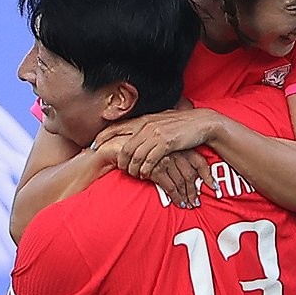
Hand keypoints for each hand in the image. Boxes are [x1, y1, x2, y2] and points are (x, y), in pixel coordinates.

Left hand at [97, 109, 221, 179]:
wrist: (202, 123)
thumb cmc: (181, 125)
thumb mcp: (160, 122)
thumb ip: (146, 128)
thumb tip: (133, 136)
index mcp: (143, 119)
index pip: (116, 127)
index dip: (102, 137)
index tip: (92, 146)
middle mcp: (146, 125)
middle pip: (123, 146)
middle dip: (119, 161)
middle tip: (119, 169)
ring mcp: (155, 134)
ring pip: (135, 156)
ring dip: (132, 169)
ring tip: (134, 175)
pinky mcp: (165, 144)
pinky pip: (149, 160)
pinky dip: (145, 170)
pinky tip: (145, 175)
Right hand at [149, 149, 214, 207]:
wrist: (123, 147)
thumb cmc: (144, 151)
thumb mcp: (163, 151)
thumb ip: (175, 159)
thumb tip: (188, 175)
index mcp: (179, 148)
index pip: (199, 162)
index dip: (208, 175)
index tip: (213, 187)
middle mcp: (175, 153)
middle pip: (191, 175)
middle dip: (194, 191)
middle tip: (197, 202)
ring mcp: (166, 161)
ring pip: (182, 182)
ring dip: (187, 196)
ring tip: (189, 205)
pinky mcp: (156, 169)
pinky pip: (170, 186)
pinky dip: (176, 197)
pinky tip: (180, 204)